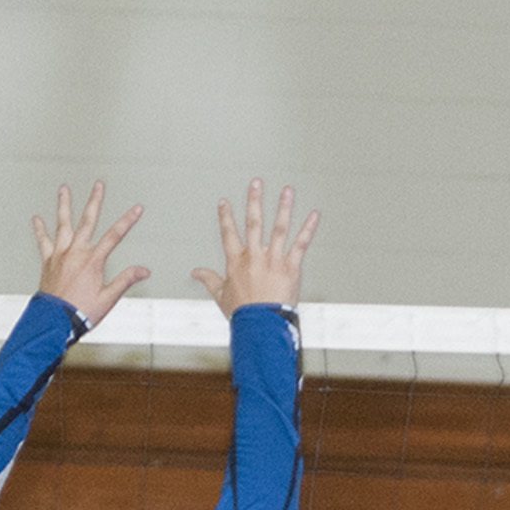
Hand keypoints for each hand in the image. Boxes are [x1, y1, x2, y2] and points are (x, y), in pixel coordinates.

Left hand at [33, 183, 148, 327]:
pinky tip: (37, 218)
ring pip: (63, 224)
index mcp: (93, 261)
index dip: (127, 221)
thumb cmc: (81, 311)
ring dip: (64, 205)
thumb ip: (126, 280)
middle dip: (95, 201)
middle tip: (98, 185)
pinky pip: (43, 241)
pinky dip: (40, 229)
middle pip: (87, 221)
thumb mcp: (109, 298)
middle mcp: (75, 252)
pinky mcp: (48, 261)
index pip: (115, 236)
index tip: (136, 209)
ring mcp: (60, 254)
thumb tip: (143, 270)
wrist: (55, 320)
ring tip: (64, 190)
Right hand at [192, 180, 318, 317]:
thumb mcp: (221, 296)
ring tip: (287, 190)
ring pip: (278, 228)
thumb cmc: (243, 314)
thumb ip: (209, 280)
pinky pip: (301, 244)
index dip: (226, 217)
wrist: (260, 326)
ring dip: (283, 207)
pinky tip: (314, 215)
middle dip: (254, 200)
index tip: (224, 202)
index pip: (228, 234)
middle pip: (253, 222)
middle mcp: (254, 257)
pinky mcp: (290, 268)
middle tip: (256, 182)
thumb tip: (195, 272)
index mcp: (236, 262)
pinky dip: (308, 229)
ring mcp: (273, 260)